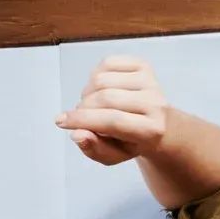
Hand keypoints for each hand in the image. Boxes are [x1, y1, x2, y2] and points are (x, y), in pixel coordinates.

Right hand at [55, 57, 172, 166]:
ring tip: (91, 104)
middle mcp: (155, 103)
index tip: (61, 122)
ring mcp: (150, 81)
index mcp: (152, 130)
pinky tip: (99, 88)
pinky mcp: (143, 65)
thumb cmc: (132, 141)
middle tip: (79, 116)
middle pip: (105, 98)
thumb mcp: (114, 155)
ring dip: (87, 92)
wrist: (158, 122)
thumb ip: (95, 149)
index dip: (83, 120)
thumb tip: (77, 134)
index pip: (113, 121)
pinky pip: (107, 63)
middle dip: (83, 108)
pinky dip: (95, 75)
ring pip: (102, 79)